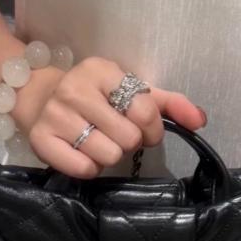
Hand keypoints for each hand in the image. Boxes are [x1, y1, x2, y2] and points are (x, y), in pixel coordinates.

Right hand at [12, 56, 206, 178]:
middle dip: (129, 142)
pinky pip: (83, 169)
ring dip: (109, 156)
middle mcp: (74, 90)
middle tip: (116, 135)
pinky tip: (84, 153)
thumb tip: (200, 120)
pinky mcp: (40, 140)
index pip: (144, 111)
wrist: (40, 98)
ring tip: (99, 143)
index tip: (144, 129)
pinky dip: (90, 168)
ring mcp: (54, 116)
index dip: (152, 129)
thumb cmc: (96, 97)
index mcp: (101, 71)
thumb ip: (170, 105)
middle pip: (128, 138)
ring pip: (108, 156)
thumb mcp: (131, 91)